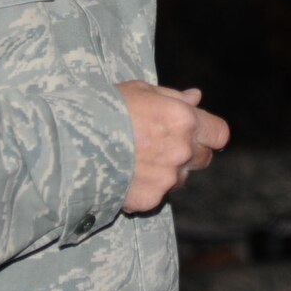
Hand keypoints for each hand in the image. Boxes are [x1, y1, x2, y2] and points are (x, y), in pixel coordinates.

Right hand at [118, 81, 229, 213]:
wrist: (71, 142)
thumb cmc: (105, 109)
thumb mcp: (140, 91)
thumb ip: (173, 98)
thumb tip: (196, 98)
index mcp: (184, 119)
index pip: (219, 133)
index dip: (210, 134)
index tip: (199, 134)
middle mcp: (182, 150)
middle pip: (204, 158)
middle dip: (190, 153)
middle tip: (163, 147)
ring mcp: (168, 177)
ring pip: (181, 178)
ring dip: (168, 172)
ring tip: (138, 161)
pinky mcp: (151, 198)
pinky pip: (158, 195)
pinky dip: (146, 188)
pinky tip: (126, 176)